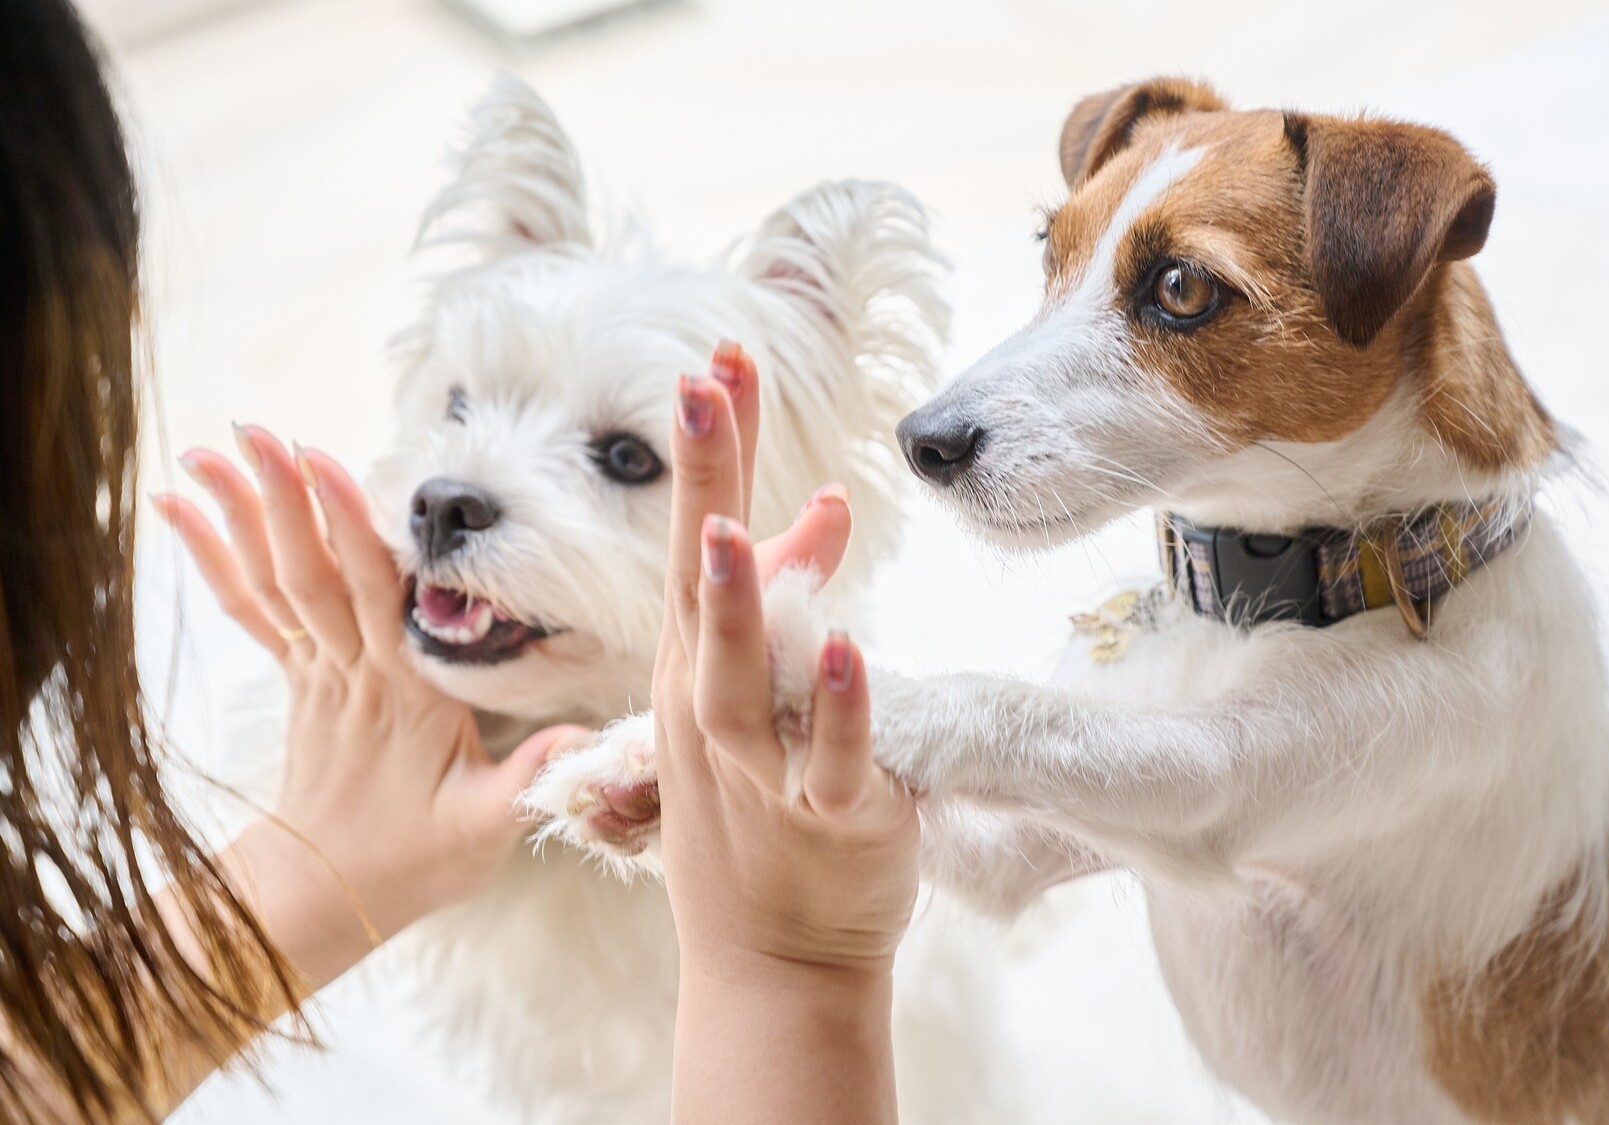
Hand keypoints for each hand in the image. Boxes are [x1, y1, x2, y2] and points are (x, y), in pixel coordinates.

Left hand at [155, 426, 581, 981]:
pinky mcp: (301, 680)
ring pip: (276, 584)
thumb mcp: (488, 831)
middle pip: (312, 575)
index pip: (374, 597)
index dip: (351, 531)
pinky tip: (182, 512)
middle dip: (284, 500)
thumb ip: (531, 780)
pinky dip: (217, 558)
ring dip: (242, 516)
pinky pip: (253, 610)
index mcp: (405, 694)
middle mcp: (353, 673)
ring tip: (208, 453)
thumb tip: (587, 742)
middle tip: (256, 432)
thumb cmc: (417, 861)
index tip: (325, 467)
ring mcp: (318, 674)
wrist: (329, 896)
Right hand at [653, 344, 918, 975]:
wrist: (773, 962)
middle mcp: (712, 709)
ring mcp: (762, 768)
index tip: (716, 361)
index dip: (710, 452)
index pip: (699, 537)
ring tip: (736, 526)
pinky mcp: (829, 818)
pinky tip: (849, 646)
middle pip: (700, 583)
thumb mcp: (763, 699)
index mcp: (696, 669)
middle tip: (700, 387)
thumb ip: (795, 596)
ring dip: (737, 603)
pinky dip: (837, 706)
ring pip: (740, 679)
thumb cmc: (762, 816)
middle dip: (701, 484)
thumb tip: (827, 504)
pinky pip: (833, 758)